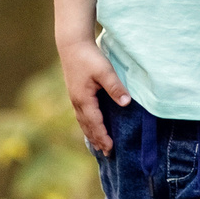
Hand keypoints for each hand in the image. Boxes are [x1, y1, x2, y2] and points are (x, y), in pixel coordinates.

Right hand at [57, 34, 130, 154]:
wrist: (72, 44)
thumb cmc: (90, 57)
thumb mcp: (105, 71)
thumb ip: (115, 87)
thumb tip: (126, 103)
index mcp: (84, 100)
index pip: (95, 124)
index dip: (103, 137)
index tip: (111, 149)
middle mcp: (77, 102)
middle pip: (88, 126)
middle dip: (97, 140)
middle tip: (107, 153)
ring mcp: (74, 98)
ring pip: (83, 121)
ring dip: (91, 134)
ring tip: (98, 145)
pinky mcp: (76, 93)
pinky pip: (82, 114)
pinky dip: (87, 124)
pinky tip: (91, 126)